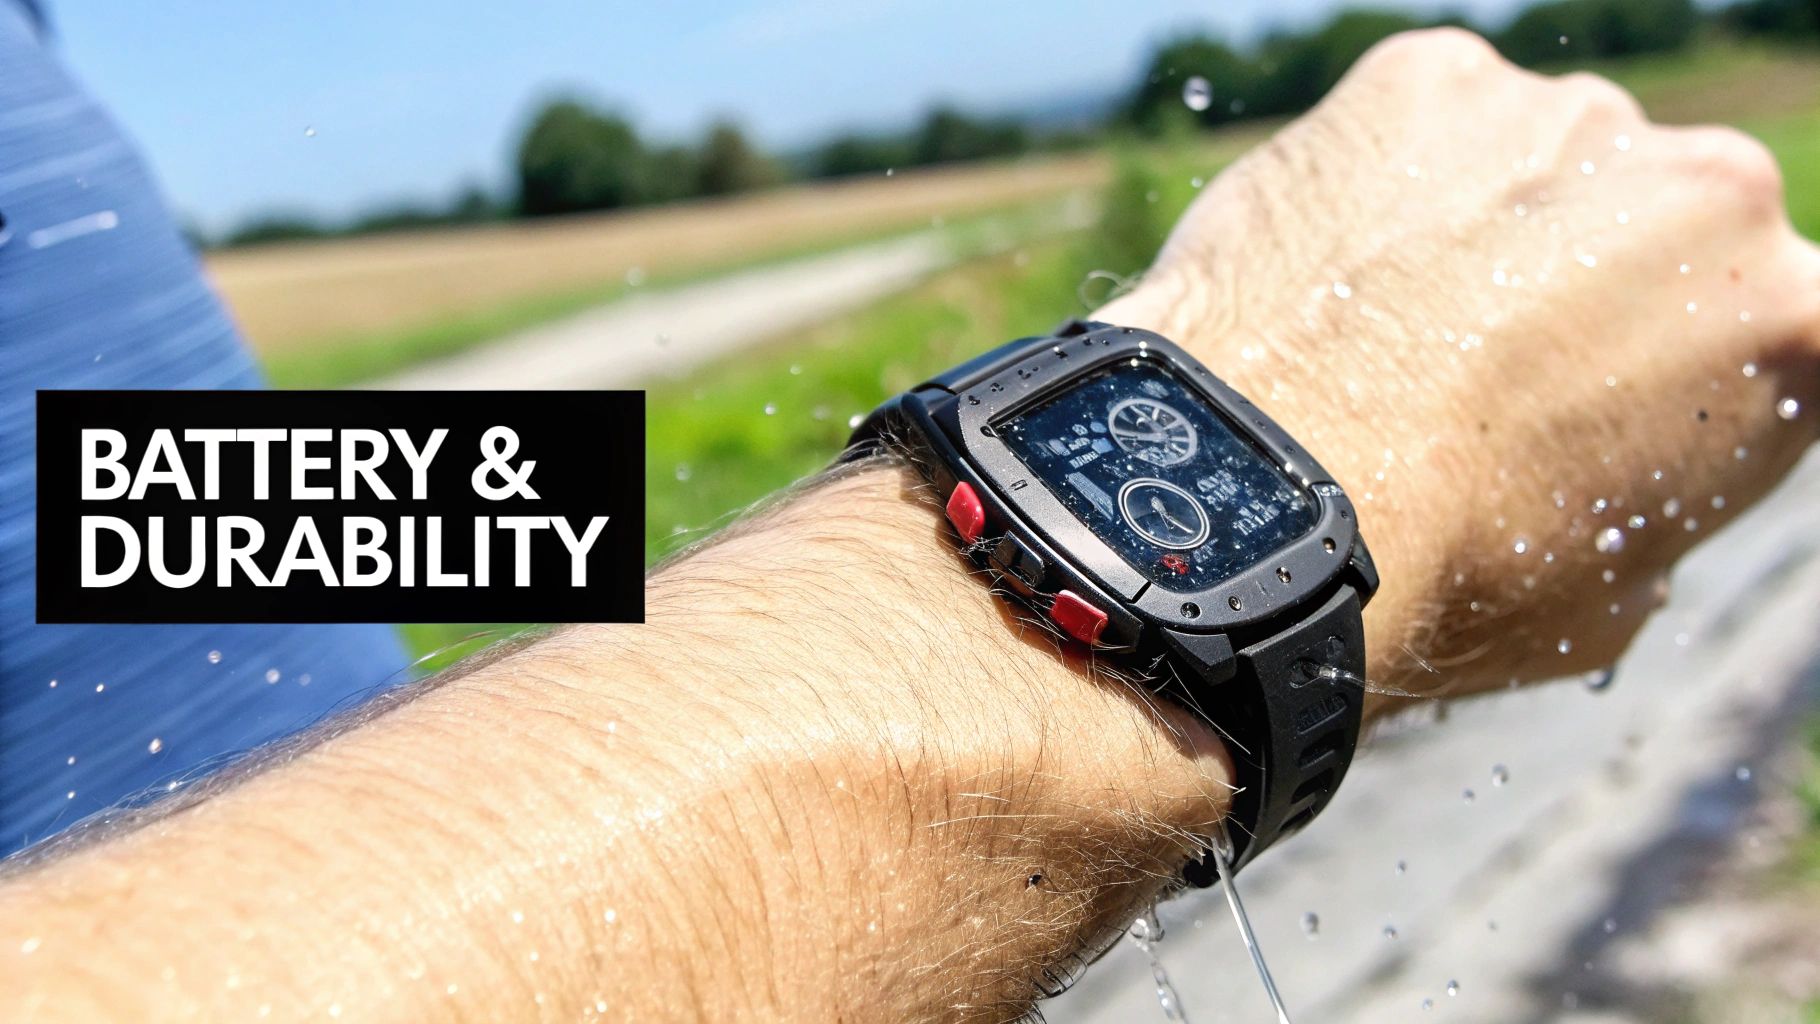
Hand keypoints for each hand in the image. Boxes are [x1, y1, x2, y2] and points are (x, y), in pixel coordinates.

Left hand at [1101, 28, 1819, 702]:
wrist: (1270, 513)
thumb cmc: (1444, 582)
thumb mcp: (1607, 605)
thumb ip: (1653, 501)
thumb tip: (1612, 476)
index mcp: (1798, 324)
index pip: (1761, 329)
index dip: (1674, 376)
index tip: (1604, 408)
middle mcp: (1714, 191)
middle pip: (1665, 228)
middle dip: (1594, 286)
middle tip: (1484, 368)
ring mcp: (1569, 117)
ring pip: (1542, 162)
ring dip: (1489, 225)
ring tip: (1388, 330)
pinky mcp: (1431, 81)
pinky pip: (1419, 127)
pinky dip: (1381, 182)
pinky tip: (1332, 273)